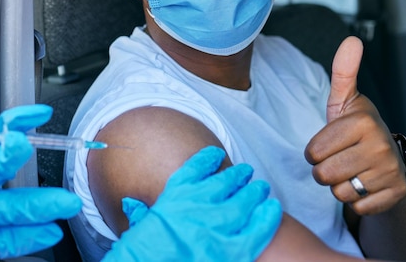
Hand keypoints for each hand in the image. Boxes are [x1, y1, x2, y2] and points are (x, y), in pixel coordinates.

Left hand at [0, 94, 81, 261]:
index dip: (18, 121)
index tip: (38, 113)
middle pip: (10, 170)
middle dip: (32, 166)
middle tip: (56, 159)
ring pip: (16, 207)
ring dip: (42, 206)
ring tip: (66, 205)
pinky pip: (5, 239)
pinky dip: (28, 238)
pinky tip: (48, 234)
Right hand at [103, 146, 281, 261]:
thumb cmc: (142, 250)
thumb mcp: (139, 226)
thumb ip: (140, 213)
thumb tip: (132, 205)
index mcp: (174, 196)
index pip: (195, 168)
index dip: (208, 158)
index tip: (216, 154)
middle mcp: (197, 204)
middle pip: (225, 182)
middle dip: (237, 175)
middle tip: (246, 172)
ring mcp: (215, 225)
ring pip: (243, 201)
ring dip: (254, 192)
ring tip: (261, 188)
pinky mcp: (229, 250)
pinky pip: (255, 230)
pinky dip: (266, 218)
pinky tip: (273, 209)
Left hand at [305, 36, 405, 214]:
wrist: (391, 160)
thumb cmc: (357, 129)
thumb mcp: (346, 101)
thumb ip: (344, 72)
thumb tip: (352, 39)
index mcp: (363, 122)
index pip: (312, 152)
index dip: (315, 151)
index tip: (331, 143)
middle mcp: (381, 146)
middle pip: (322, 174)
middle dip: (325, 170)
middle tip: (341, 158)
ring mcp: (390, 172)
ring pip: (338, 192)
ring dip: (339, 185)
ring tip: (352, 170)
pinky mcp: (394, 194)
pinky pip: (356, 207)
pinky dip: (356, 199)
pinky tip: (365, 184)